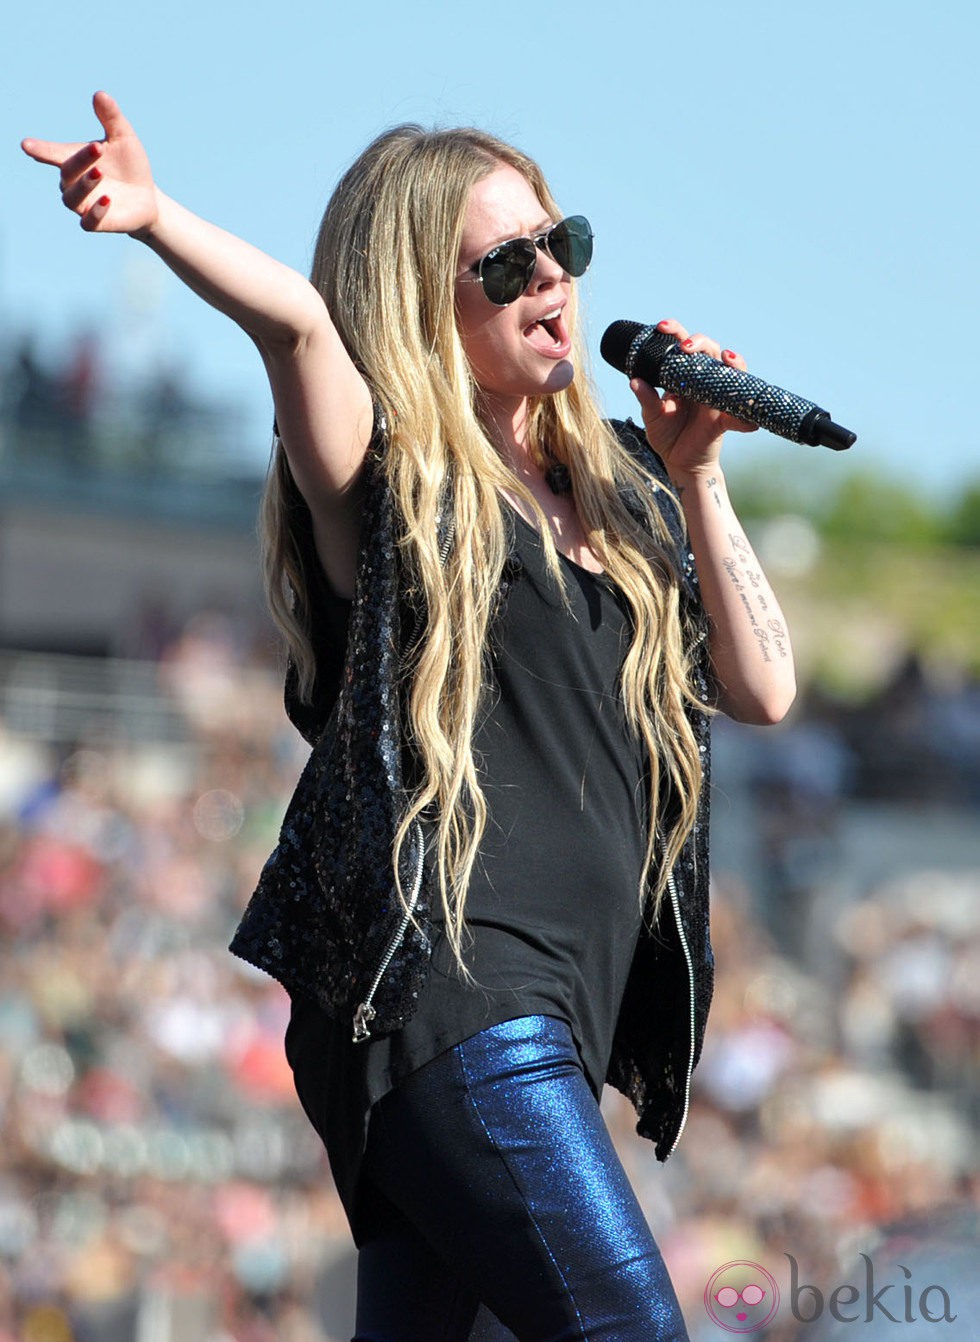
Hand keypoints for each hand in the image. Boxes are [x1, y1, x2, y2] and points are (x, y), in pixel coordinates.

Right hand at [21, 91, 157, 236]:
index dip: (40, 150)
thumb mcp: (124, 138)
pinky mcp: (97, 223)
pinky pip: (88, 222)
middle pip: (67, 172)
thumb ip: (111, 118)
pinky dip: (95, 211)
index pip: (52, 153)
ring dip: (84, 185)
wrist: (148, 198)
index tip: (26, 145)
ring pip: (71, 198)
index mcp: (75, 160)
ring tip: (99, 174)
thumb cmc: (130, 167)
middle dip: (80, 160)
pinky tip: (107, 199)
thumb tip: (100, 94)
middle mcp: (74, 183)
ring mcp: (84, 205)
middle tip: (97, 148)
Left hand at [629, 318, 756, 479]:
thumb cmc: (667, 435)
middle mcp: (704, 382)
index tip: (662, 327)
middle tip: (684, 347)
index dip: (676, 332)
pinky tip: (749, 421)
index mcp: (685, 376)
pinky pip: (740, 416)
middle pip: (710, 350)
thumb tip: (634, 380)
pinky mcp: (725, 420)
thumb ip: (646, 399)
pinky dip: (747, 419)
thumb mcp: (652, 417)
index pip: (684, 346)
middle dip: (700, 341)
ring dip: (733, 363)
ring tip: (726, 358)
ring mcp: (717, 398)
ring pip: (731, 373)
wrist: (679, 462)